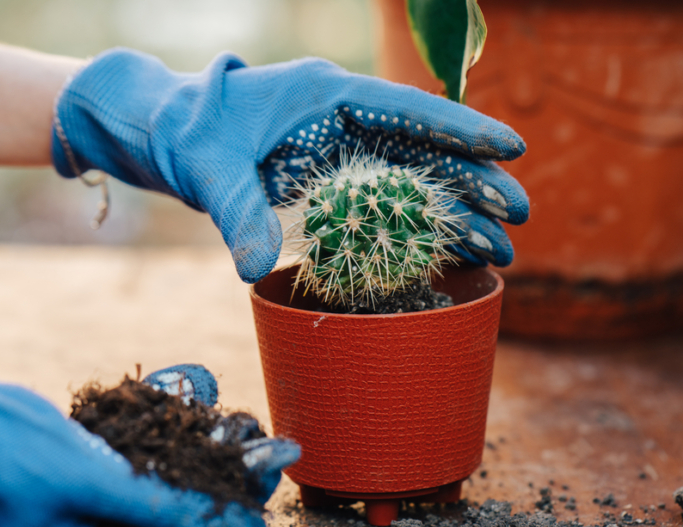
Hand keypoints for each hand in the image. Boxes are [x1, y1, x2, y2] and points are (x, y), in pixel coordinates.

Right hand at [0, 329, 290, 526]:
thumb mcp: (85, 479)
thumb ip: (161, 508)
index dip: (226, 516)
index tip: (266, 468)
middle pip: (173, 525)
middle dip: (215, 480)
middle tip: (258, 441)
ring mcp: (79, 518)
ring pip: (155, 492)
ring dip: (192, 455)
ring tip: (228, 420)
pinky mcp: (75, 484)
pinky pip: (129, 469)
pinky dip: (156, 440)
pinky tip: (185, 404)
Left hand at [53, 49, 527, 282]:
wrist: (168, 136)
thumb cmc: (189, 134)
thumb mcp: (210, 167)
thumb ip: (237, 211)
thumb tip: (253, 267)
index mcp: (326, 96)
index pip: (405, 108)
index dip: (460, 128)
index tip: (511, 148)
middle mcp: (344, 122)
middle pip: (423, 150)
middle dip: (473, 182)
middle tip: (521, 218)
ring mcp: (341, 153)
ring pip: (413, 181)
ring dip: (455, 215)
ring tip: (499, 252)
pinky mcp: (331, 182)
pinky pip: (385, 204)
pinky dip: (416, 229)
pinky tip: (449, 256)